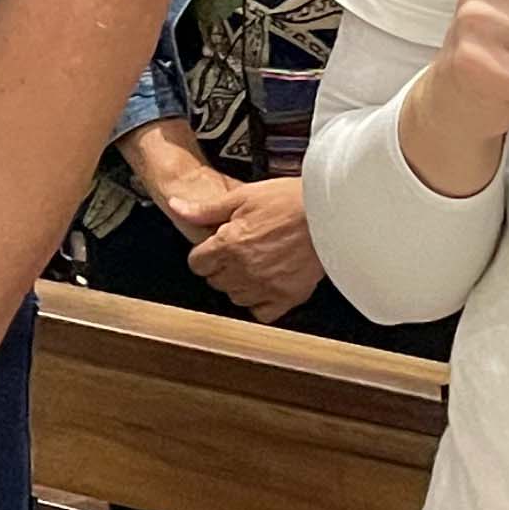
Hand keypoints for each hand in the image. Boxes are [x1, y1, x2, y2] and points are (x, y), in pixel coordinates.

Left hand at [183, 178, 326, 320]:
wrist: (331, 212)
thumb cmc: (290, 200)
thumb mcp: (243, 196)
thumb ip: (206, 209)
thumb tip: (177, 208)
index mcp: (228, 244)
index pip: (197, 263)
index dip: (204, 253)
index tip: (215, 247)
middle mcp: (243, 270)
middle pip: (215, 281)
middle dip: (221, 267)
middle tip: (238, 251)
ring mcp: (265, 286)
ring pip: (235, 297)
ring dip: (239, 284)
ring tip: (254, 265)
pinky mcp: (287, 297)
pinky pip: (262, 313)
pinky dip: (260, 303)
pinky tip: (267, 285)